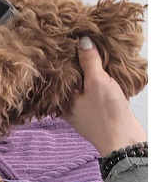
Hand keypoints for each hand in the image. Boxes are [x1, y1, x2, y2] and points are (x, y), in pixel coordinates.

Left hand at [64, 37, 146, 156]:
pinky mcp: (97, 108)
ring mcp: (83, 106)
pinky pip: (94, 88)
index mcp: (60, 99)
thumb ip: (89, 62)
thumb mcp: (97, 82)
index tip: (65, 40)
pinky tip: (103, 67)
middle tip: (78, 40)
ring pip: (83, 81)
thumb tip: (83, 42)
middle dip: (76, 61)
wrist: (125, 141)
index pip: (57, 73)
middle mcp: (68, 103)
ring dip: (89, 69)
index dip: (61, 57)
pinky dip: (98, 78)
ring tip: (91, 49)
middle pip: (70, 76)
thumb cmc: (107, 117)